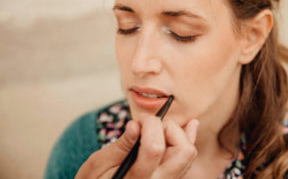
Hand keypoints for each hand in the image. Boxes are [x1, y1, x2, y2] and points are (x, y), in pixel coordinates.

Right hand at [75, 116, 198, 178]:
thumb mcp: (98, 165)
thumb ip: (120, 146)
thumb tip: (136, 125)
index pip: (156, 148)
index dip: (150, 126)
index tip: (138, 121)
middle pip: (182, 150)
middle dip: (168, 128)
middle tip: (147, 126)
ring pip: (189, 154)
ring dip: (176, 133)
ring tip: (156, 128)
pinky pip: (188, 160)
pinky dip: (188, 139)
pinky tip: (190, 125)